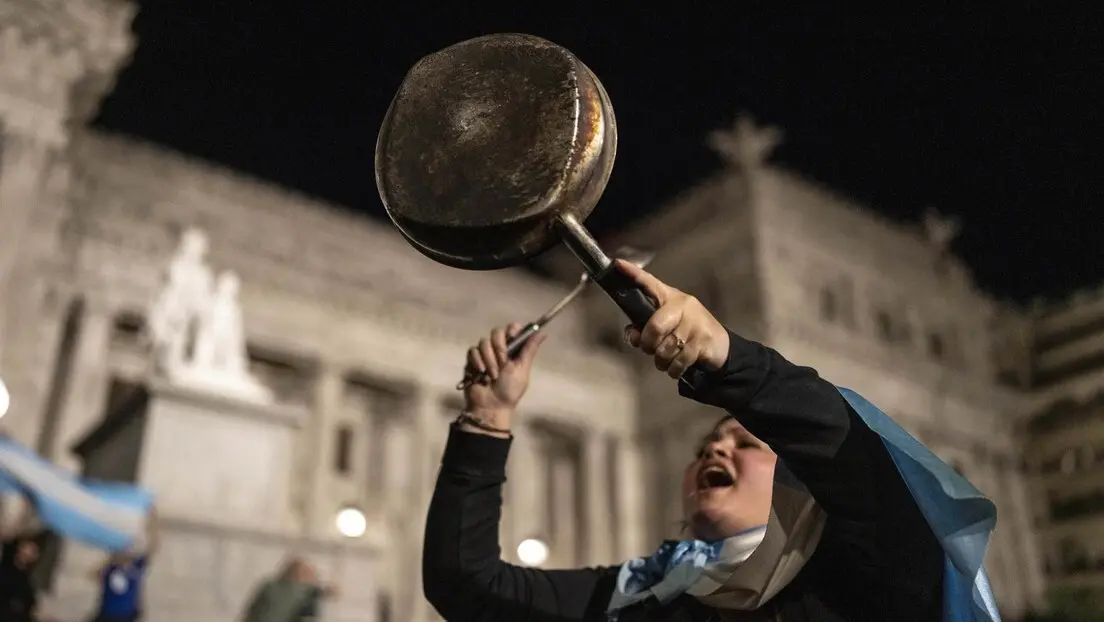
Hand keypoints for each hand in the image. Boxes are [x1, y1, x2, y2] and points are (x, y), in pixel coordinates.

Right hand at [463, 323, 546, 431]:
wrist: (491, 406)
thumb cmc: (510, 390)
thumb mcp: (522, 369)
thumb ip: (529, 349)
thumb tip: (543, 332)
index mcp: (514, 350)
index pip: (513, 329)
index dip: (512, 330)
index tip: (513, 338)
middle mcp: (499, 348)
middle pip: (496, 331)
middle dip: (499, 347)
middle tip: (503, 362)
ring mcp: (485, 353)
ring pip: (484, 342)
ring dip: (490, 359)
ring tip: (493, 375)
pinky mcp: (472, 360)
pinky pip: (473, 351)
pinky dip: (478, 361)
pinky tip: (481, 373)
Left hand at [616, 259, 730, 377]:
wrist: (720, 345)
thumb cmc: (687, 332)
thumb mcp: (667, 326)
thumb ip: (645, 329)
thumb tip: (633, 336)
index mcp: (670, 298)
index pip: (649, 282)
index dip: (633, 274)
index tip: (617, 264)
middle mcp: (682, 305)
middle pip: (655, 326)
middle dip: (648, 344)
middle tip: (651, 350)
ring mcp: (695, 322)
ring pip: (666, 348)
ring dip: (661, 360)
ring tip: (666, 360)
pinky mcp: (703, 340)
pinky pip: (679, 360)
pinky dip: (673, 369)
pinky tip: (675, 367)